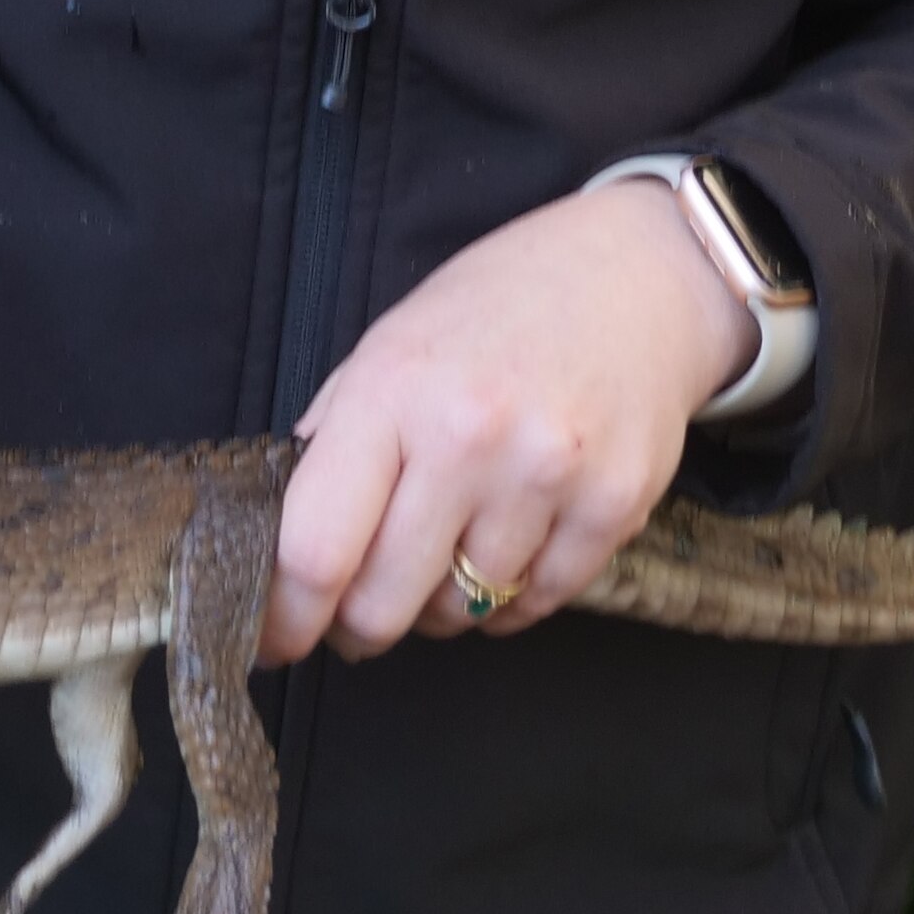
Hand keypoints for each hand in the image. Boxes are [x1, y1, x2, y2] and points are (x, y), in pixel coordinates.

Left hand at [266, 182, 753, 662]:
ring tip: (450, 543)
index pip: (316, 549)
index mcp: (392, 390)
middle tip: (358, 607)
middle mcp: (470, 436)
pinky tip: (509, 544)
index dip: (286, 617)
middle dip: (358, 624)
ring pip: (461, 613)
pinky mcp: (614, 507)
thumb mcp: (392, 342)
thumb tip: (286, 540)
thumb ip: (336, 436)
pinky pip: (535, 606)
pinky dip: (511, 597)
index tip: (277, 638)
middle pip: (383, 605)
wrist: (637, 275)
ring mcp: (548, 475)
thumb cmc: (503, 306)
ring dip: (442, 602)